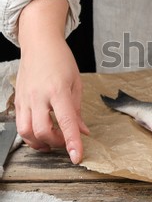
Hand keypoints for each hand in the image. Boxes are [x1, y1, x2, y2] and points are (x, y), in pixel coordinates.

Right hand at [15, 0, 88, 163]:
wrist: (39, 44)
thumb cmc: (61, 61)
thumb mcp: (76, 83)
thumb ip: (78, 110)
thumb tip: (83, 131)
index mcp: (58, 90)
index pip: (67, 121)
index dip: (72, 141)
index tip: (77, 157)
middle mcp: (39, 96)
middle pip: (41, 131)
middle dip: (55, 143)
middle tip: (66, 143)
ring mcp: (25, 99)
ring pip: (25, 131)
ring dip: (40, 143)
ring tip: (53, 142)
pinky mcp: (18, 100)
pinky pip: (20, 124)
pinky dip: (30, 134)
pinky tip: (41, 132)